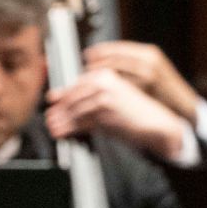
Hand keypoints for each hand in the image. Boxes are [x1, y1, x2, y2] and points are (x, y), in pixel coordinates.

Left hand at [45, 65, 191, 161]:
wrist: (157, 122)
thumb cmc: (135, 114)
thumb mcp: (111, 100)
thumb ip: (89, 98)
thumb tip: (63, 99)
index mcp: (105, 74)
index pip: (77, 83)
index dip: (63, 95)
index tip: (52, 102)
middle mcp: (104, 81)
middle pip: (73, 96)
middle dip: (59, 109)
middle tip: (50, 119)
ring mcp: (104, 95)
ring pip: (76, 109)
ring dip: (62, 120)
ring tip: (54, 128)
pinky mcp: (105, 110)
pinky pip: (82, 120)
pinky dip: (70, 128)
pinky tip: (63, 132)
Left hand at [81, 41, 199, 118]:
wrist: (183, 106)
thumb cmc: (164, 91)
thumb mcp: (150, 71)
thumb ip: (132, 65)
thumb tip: (106, 64)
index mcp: (148, 53)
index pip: (118, 47)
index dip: (100, 51)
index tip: (87, 55)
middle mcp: (149, 60)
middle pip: (114, 58)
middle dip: (97, 64)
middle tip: (84, 70)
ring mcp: (149, 74)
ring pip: (116, 72)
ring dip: (100, 76)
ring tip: (89, 82)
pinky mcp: (147, 89)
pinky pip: (122, 87)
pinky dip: (110, 89)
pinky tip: (101, 94)